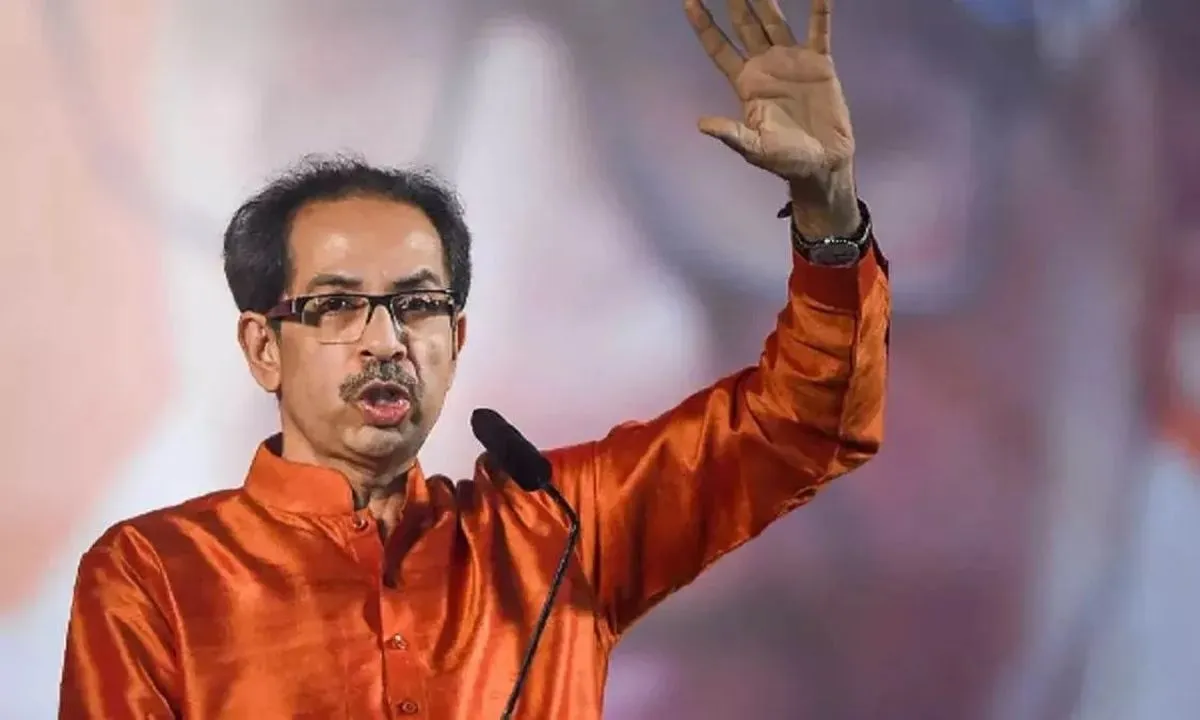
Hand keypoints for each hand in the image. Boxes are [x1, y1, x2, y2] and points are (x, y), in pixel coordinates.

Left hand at [685, 0, 859, 235]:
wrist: (823, 163)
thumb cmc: (785, 159)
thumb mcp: (754, 148)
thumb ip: (730, 133)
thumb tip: (701, 124)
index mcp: (746, 83)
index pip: (719, 48)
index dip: (704, 25)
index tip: (690, 1)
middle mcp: (765, 66)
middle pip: (744, 25)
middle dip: (734, 1)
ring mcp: (791, 60)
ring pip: (775, 21)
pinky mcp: (819, 63)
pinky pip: (819, 30)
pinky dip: (819, 9)